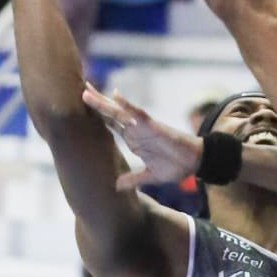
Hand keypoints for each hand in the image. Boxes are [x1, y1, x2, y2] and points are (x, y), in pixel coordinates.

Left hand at [82, 83, 202, 188]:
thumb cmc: (176, 166)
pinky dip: (127, 104)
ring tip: (87, 92)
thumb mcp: (150, 176)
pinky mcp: (153, 126)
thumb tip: (117, 186)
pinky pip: (138, 113)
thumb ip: (134, 179)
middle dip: (97, 103)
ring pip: (119, 112)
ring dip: (103, 103)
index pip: (112, 125)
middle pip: (111, 114)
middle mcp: (136, 131)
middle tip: (81, 89)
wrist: (195, 163)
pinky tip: (115, 95)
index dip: (98, 115)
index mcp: (134, 141)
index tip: (84, 107)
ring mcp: (143, 127)